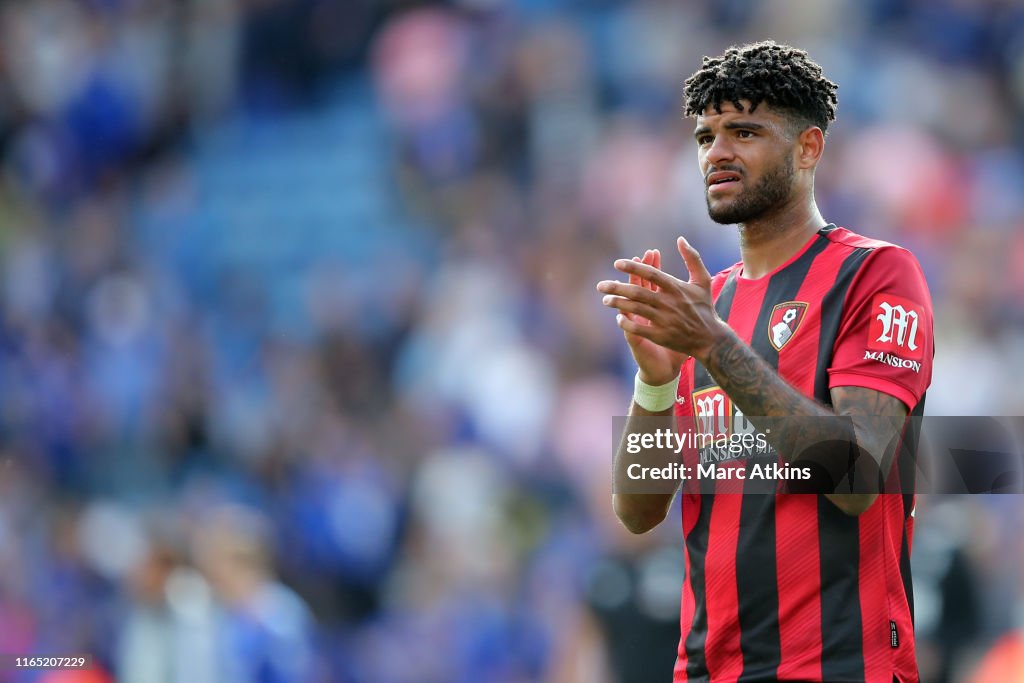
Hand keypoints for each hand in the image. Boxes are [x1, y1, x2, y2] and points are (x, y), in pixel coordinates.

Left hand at [597, 237, 727, 365]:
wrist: (711, 339)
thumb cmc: (704, 307)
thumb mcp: (703, 280)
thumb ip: (692, 258)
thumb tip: (681, 239)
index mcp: (676, 288)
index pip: (651, 274)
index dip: (634, 267)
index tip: (617, 263)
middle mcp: (669, 303)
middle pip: (638, 292)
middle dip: (617, 288)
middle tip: (601, 286)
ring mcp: (664, 320)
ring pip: (636, 309)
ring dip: (618, 304)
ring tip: (605, 300)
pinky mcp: (662, 336)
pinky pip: (639, 329)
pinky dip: (627, 323)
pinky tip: (618, 318)